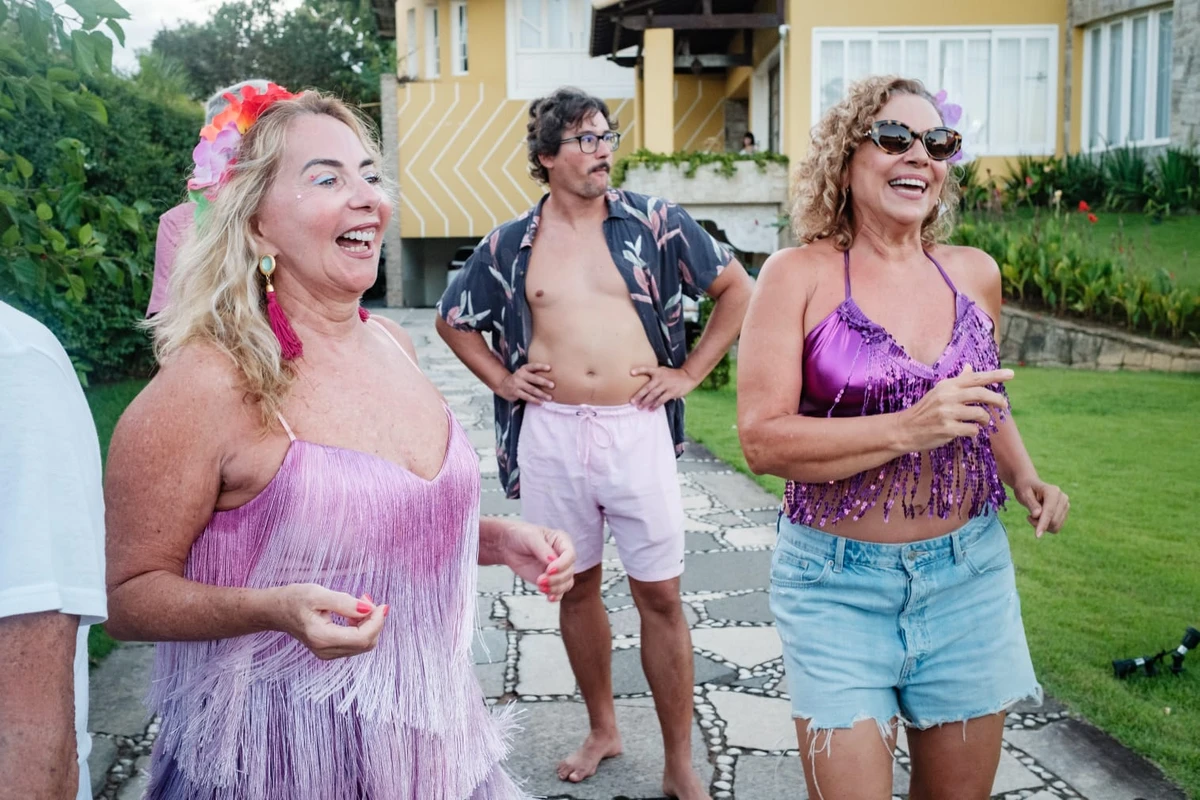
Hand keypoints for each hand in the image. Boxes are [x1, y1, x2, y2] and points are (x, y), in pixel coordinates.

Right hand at [271, 584, 387, 659]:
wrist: (276, 610)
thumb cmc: (295, 599)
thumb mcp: (319, 594)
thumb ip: (345, 603)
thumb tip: (369, 609)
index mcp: (322, 638)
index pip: (362, 638)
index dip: (377, 622)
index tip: (382, 605)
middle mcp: (326, 651)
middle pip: (366, 643)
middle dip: (374, 622)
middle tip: (368, 600)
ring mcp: (328, 654)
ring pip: (363, 645)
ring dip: (369, 624)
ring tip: (360, 604)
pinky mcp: (330, 651)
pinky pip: (355, 643)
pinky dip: (361, 628)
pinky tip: (354, 613)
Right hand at [498, 363, 553, 403]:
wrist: (504, 385)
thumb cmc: (520, 379)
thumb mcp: (525, 374)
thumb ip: (534, 374)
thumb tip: (552, 378)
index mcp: (524, 369)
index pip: (533, 366)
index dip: (541, 366)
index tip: (549, 368)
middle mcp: (520, 375)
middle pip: (534, 378)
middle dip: (544, 382)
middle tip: (553, 385)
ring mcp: (517, 383)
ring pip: (531, 389)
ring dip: (541, 394)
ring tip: (550, 398)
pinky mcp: (515, 392)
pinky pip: (526, 397)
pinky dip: (534, 400)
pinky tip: (541, 403)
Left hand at [499, 521, 575, 600]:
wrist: (508, 546)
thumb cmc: (521, 535)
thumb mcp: (531, 537)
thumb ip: (543, 549)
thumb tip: (552, 561)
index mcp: (562, 542)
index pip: (570, 555)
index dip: (562, 565)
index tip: (549, 570)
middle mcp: (563, 556)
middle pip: (569, 572)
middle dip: (556, 579)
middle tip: (541, 580)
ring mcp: (557, 570)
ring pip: (566, 583)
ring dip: (555, 588)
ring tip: (541, 587)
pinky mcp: (550, 581)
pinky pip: (559, 591)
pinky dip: (556, 596)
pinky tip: (549, 598)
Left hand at [630, 365, 698, 409]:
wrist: (687, 376)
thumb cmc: (672, 375)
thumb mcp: (663, 370)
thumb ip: (654, 374)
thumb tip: (642, 382)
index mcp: (658, 371)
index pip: (647, 369)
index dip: (639, 370)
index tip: (631, 373)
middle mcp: (661, 378)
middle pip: (647, 387)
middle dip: (639, 395)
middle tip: (632, 402)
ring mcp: (666, 385)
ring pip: (653, 395)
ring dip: (646, 402)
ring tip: (639, 407)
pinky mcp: (671, 392)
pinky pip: (661, 400)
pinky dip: (655, 405)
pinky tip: (650, 409)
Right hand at [899, 364, 1012, 451]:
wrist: (905, 429)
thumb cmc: (925, 411)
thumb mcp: (939, 392)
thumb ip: (957, 381)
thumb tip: (970, 368)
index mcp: (947, 385)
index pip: (975, 377)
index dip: (994, 375)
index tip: (1011, 374)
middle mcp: (948, 396)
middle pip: (981, 394)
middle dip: (997, 399)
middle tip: (1004, 405)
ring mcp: (947, 413)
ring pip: (979, 413)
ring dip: (985, 419)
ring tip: (983, 422)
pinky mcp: (948, 429)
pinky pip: (972, 429)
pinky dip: (975, 431)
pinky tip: (970, 432)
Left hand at [1013, 479, 1069, 537]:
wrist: (1030, 484)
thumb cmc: (1024, 488)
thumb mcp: (1023, 494)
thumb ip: (1031, 504)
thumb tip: (1038, 515)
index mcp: (1053, 491)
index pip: (1049, 511)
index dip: (1043, 524)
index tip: (1037, 535)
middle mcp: (1062, 497)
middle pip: (1054, 521)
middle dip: (1039, 524)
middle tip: (1028, 517)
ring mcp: (1065, 505)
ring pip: (1056, 526)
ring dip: (1042, 525)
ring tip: (1033, 515)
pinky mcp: (1065, 512)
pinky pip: (1056, 527)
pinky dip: (1046, 526)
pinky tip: (1040, 518)